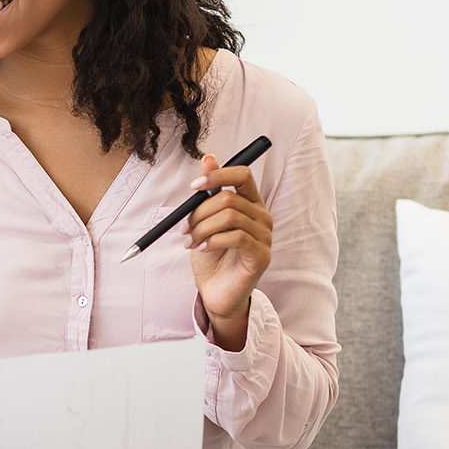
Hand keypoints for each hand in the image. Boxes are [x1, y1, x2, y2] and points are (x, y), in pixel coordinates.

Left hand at [184, 154, 272, 351]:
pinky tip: (202, 249)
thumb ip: (208, 191)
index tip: (194, 187)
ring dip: (202, 228)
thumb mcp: (203, 220)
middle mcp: (262, 216)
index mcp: (250, 203)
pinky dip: (213, 241)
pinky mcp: (262, 255)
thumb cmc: (210, 255)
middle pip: (229, 198)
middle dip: (199, 212)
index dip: (218, 176)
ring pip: (230, 217)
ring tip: (190, 242)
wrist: (214, 291)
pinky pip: (236, 237)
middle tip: (184, 229)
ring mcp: (265, 236)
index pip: (243, 174)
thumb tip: (208, 157)